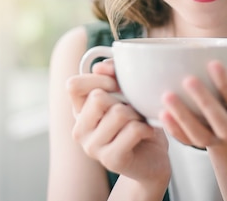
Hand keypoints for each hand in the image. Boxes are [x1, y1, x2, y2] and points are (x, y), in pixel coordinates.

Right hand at [66, 60, 170, 182]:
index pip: (73, 85)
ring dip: (137, 114)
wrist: (152, 158)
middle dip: (123, 99)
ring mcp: (92, 147)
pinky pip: (133, 130)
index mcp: (79, 111)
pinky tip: (147, 133)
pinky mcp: (110, 160)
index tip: (117, 84)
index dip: (98, 79)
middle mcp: (80, 130)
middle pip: (98, 97)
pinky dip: (146, 128)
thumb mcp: (125, 93)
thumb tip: (100, 67)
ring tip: (139, 122)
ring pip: (119, 113)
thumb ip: (112, 74)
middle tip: (133, 109)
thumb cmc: (137, 122)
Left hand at [159, 61, 226, 147]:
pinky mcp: (200, 144)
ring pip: (201, 136)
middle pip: (222, 124)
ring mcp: (217, 141)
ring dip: (183, 117)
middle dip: (205, 102)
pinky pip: (186, 141)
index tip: (213, 63)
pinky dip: (174, 129)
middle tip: (188, 80)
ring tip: (167, 95)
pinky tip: (162, 113)